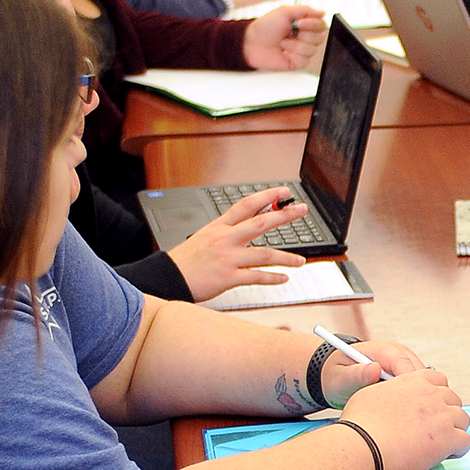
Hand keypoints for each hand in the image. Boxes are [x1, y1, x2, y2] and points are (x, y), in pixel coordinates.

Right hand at [164, 187, 306, 301]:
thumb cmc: (185, 260)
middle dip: (285, 215)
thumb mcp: (204, 236)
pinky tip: (284, 278)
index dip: (267, 196)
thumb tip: (247, 223)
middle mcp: (225, 239)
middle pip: (261, 223)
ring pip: (264, 253)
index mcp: (219, 227)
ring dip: (286, 257)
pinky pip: (256, 276)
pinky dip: (273, 278)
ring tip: (301, 260)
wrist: (166, 277)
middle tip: (302, 209)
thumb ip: (226, 231)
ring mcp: (228, 258)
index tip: (284, 191)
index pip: (246, 205)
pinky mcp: (228, 277)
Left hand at [244, 5, 327, 70]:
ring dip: (295, 45)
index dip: (313, 25)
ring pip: (312, 50)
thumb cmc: (265, 27)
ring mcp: (301, 50)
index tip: (299, 23)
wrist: (252, 42)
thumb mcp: (285, 11)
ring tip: (283, 43)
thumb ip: (306, 10)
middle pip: (319, 38)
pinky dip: (293, 55)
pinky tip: (284, 52)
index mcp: (304, 24)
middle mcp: (305, 37)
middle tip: (289, 33)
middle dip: (302, 35)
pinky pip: (304, 60)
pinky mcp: (297, 62)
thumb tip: (322, 12)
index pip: (321, 25)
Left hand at [320, 339, 426, 405]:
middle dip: (417, 391)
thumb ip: (357, 374)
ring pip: (423, 378)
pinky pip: (419, 384)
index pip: (401, 362)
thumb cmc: (337, 376)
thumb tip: (374, 369)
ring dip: (418, 394)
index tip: (406, 404)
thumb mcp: (340, 378)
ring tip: (409, 416)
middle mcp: (395, 351)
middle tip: (411, 415)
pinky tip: (408, 412)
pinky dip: (416, 397)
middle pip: (417, 369)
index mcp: (379, 349)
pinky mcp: (406, 371)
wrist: (337, 376)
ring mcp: (403, 360)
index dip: (408, 382)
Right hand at [340, 371, 469, 469]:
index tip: (431, 405)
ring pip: (463, 419)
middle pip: (454, 399)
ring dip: (455, 430)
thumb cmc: (362, 424)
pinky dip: (459, 449)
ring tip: (443, 442)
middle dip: (447, 412)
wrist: (366, 445)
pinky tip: (447, 454)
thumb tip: (387, 397)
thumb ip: (388, 391)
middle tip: (436, 427)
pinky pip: (465, 442)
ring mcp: (443, 417)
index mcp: (414, 381)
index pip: (438, 379)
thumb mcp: (371, 394)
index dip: (437, 393)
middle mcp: (432, 395)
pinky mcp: (448, 439)